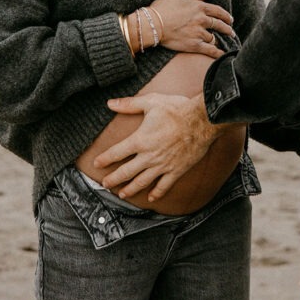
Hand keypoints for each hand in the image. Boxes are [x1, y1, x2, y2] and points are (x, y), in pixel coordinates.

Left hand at [94, 92, 223, 200]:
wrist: (202, 120)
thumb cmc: (177, 110)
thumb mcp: (151, 102)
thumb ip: (129, 104)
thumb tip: (110, 103)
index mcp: (140, 140)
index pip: (117, 153)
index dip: (105, 159)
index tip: (97, 164)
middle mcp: (149, 156)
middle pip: (126, 172)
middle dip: (113, 179)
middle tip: (105, 184)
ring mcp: (162, 165)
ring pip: (142, 182)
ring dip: (130, 189)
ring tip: (122, 194)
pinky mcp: (176, 170)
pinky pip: (164, 185)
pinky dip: (157, 193)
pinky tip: (151, 197)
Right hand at [151, 0, 233, 57]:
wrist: (152, 24)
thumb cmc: (163, 7)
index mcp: (200, 7)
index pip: (218, 11)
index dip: (226, 15)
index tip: (230, 19)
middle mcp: (202, 20)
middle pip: (219, 24)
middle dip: (227, 29)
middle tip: (231, 32)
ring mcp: (199, 33)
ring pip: (213, 37)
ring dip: (218, 40)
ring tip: (220, 42)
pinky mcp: (194, 45)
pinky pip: (210, 50)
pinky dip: (217, 53)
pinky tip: (222, 55)